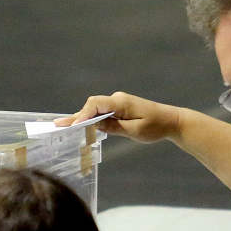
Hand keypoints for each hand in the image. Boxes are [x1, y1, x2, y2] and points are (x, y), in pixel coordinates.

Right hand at [57, 92, 180, 142]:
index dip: (82, 114)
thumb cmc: (156, 127)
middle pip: (92, 106)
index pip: (96, 104)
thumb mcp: (134, 131)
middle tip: (58, 125)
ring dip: (82, 118)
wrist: (172, 120)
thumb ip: (114, 127)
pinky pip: (102, 111)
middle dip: (76, 116)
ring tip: (65, 126)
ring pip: (95, 109)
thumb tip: (94, 126)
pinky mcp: (120, 107)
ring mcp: (119, 102)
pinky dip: (92, 118)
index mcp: (121, 103)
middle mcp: (118, 99)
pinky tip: (82, 126)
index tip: (73, 126)